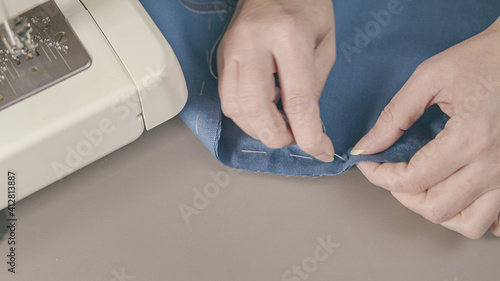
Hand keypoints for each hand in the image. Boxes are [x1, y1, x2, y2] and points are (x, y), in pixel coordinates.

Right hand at [217, 0, 335, 161]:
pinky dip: (246, 116)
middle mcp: (252, 42)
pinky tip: (263, 111)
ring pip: (235, 108)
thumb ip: (315, 85)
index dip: (309, 135)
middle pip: (256, 109)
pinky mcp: (221, 57)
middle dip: (276, 135)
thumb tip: (305, 125)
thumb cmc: (305, 6)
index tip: (320, 150)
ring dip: (258, 128)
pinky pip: (227, 99)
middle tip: (294, 138)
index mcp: (288, 34)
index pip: (297, 100)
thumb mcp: (325, 42)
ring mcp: (231, 49)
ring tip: (280, 125)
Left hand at [353, 17, 499, 238]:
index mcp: (469, 139)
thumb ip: (394, 116)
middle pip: (435, 208)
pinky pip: (497, 221)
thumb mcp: (431, 77)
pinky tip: (457, 194)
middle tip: (391, 172)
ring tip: (422, 186)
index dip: (379, 175)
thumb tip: (365, 147)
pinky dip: (473, 215)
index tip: (368, 163)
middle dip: (402, 194)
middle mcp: (494, 166)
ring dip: (437, 210)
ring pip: (468, 224)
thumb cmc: (484, 58)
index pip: (411, 180)